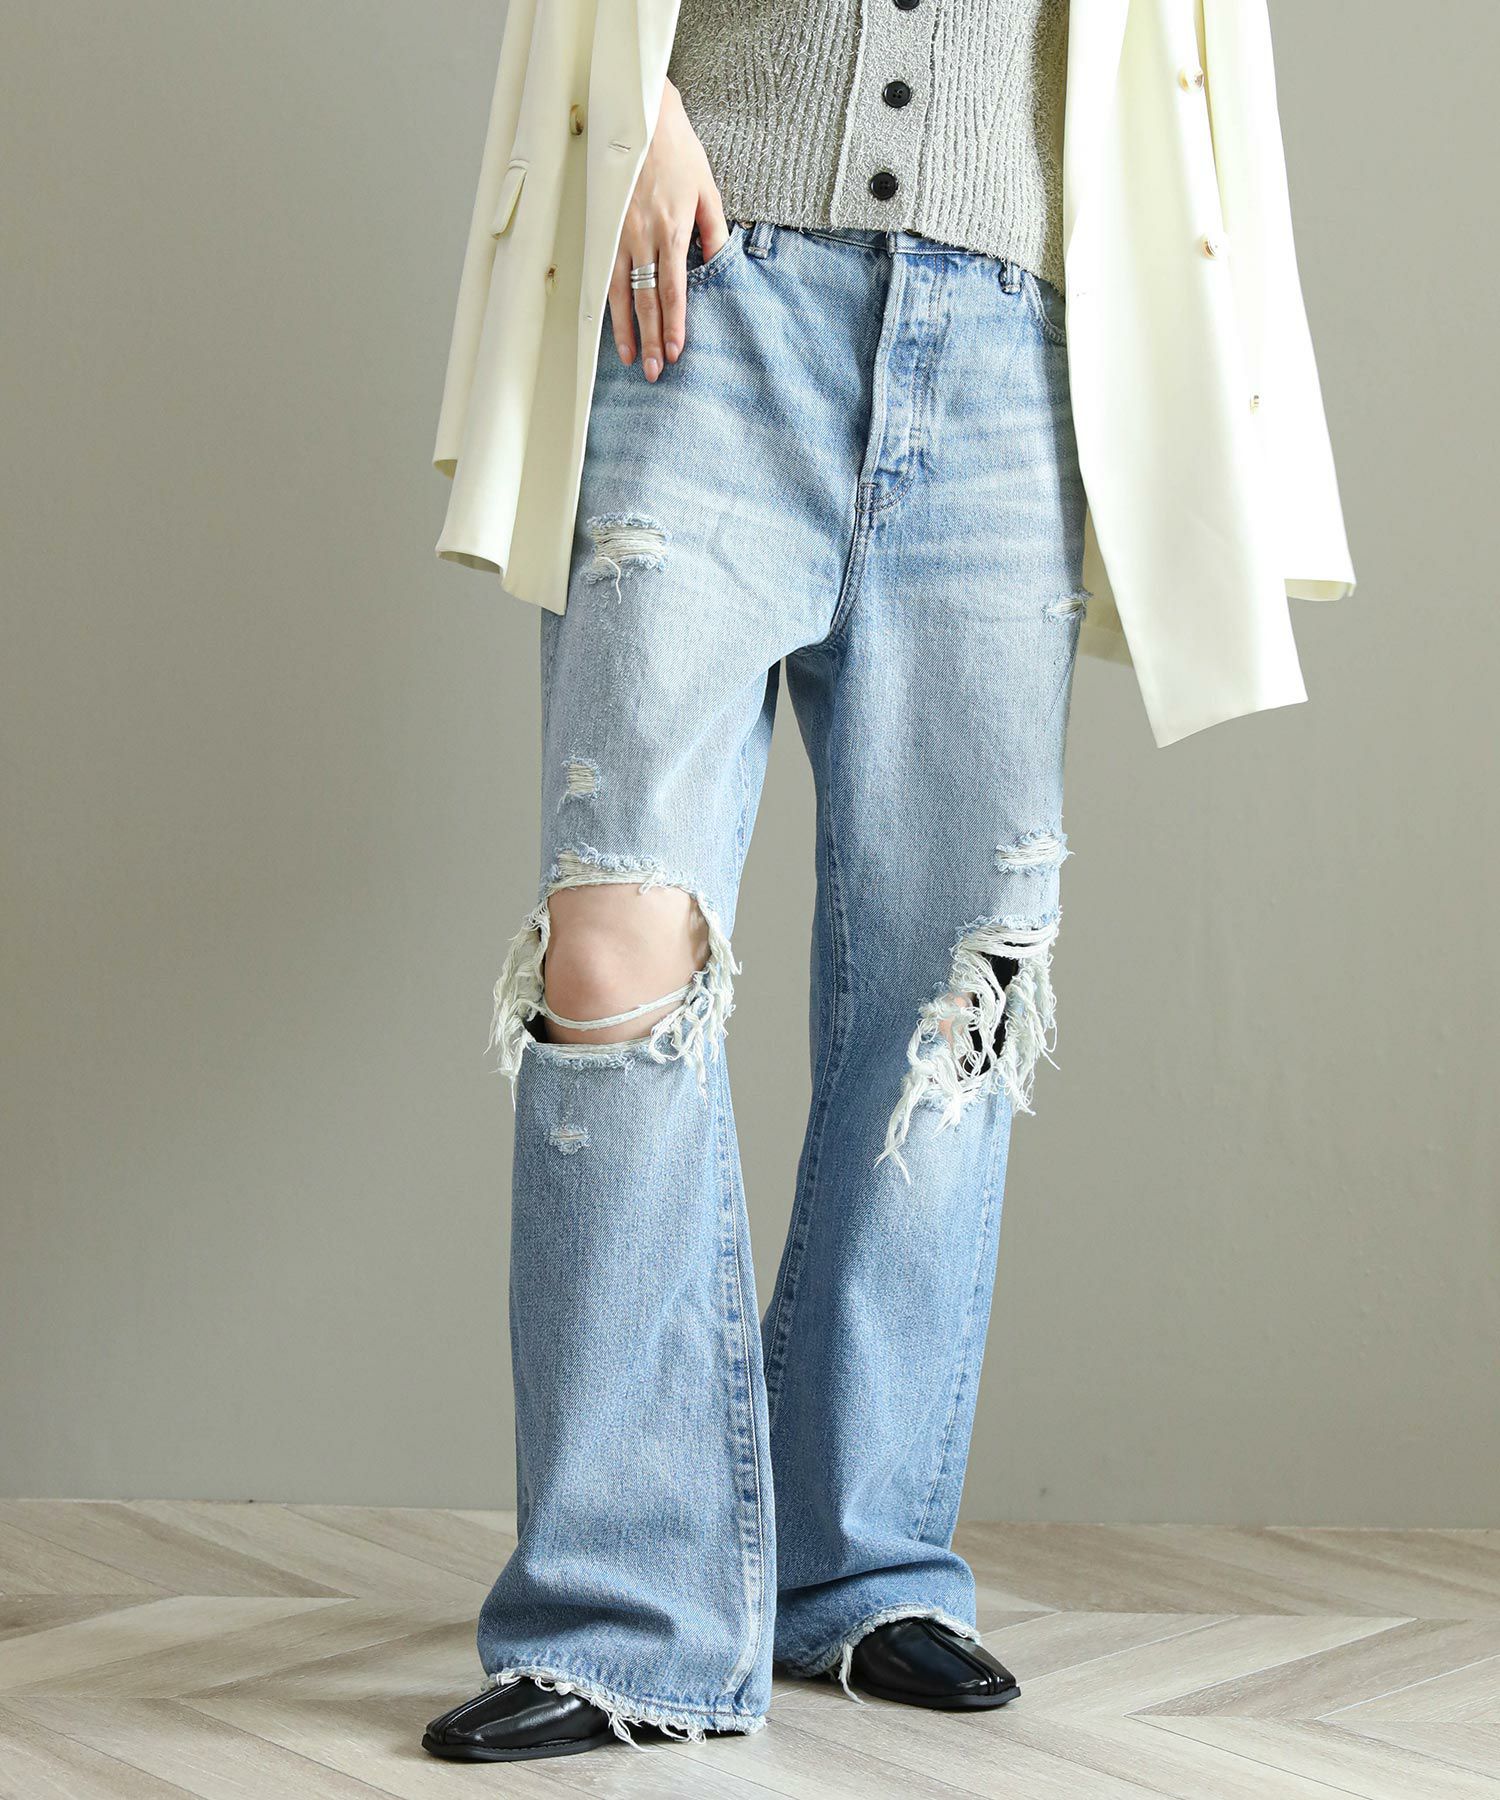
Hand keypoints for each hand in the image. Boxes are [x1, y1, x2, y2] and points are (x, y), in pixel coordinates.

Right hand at [609, 79, 728, 380]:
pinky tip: (609, 326)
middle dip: (651, 339)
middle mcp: (644, 238)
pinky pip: (603, 274)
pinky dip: (606, 303)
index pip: (675, 290)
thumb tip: (721, 263)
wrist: (639, 115)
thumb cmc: (677, 150)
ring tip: (631, 360)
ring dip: (626, 330)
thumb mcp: (707, 188)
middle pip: (647, 299)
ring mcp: (619, 234)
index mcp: (673, 230)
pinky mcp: (603, 227)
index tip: (676, 352)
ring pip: (621, 293)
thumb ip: (713, 231)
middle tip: (653, 373)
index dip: (675, 324)